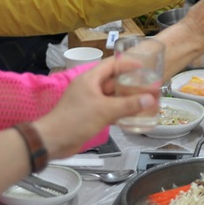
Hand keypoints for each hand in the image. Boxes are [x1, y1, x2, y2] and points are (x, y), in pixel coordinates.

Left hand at [33, 58, 154, 157]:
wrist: (53, 141)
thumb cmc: (75, 120)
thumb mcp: (104, 110)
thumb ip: (128, 105)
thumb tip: (150, 99)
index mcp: (90, 79)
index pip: (112, 64)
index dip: (128, 64)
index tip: (144, 67)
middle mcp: (90, 87)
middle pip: (114, 81)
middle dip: (131, 84)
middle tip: (149, 87)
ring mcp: (90, 102)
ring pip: (112, 97)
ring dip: (127, 99)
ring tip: (145, 101)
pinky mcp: (90, 115)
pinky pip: (109, 109)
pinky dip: (120, 111)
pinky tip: (133, 116)